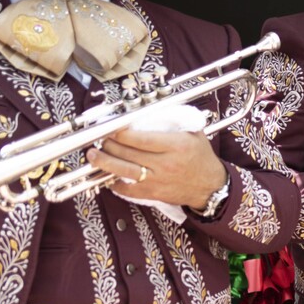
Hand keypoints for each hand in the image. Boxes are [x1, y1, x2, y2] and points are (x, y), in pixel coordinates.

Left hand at [91, 128, 227, 210]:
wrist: (210, 186)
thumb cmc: (201, 157)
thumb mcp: (194, 133)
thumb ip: (176, 120)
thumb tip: (152, 109)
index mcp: (176, 145)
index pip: (141, 139)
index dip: (122, 133)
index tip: (112, 128)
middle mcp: (165, 163)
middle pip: (128, 153)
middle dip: (110, 144)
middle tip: (101, 138)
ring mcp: (158, 180)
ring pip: (124, 171)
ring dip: (105, 162)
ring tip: (93, 155)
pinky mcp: (154, 193)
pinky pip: (129, 190)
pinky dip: (115, 184)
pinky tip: (107, 176)